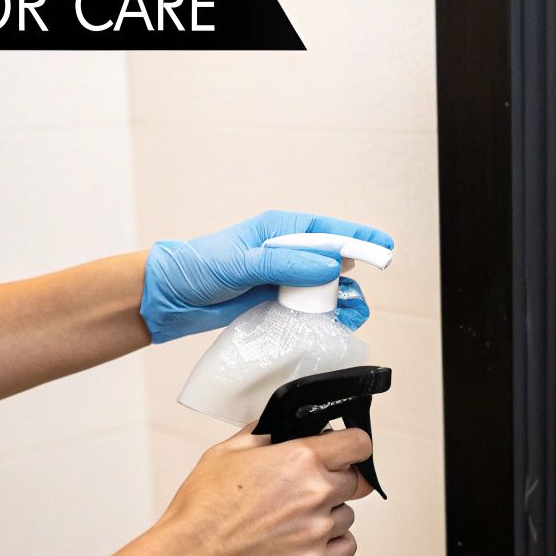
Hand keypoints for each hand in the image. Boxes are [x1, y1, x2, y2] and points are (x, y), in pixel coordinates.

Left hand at [140, 211, 393, 342]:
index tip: (384, 248)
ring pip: (327, 288)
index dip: (358, 239)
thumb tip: (332, 266)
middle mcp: (288, 252)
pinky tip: (331, 325)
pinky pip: (311, 307)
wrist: (170, 298)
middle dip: (353, 278)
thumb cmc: (199, 268)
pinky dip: (324, 316)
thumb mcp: (242, 261)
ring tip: (349, 316)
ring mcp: (284, 278)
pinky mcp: (277, 302)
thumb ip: (286, 263)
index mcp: (281, 230)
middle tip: (357, 299)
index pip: (328, 231)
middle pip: (335, 261)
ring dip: (341, 301)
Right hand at [154, 425, 372, 555]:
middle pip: (355, 482)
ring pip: (348, 516)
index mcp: (301, 459)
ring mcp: (319, 530)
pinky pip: (347, 547)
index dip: (353, 446)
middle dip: (337, 482)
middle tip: (309, 490)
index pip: (358, 444)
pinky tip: (310, 541)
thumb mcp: (225, 453)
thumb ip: (260, 436)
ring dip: (330, 515)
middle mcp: (317, 492)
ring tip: (297, 520)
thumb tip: (276, 431)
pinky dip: (335, 544)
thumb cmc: (202, 508)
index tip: (344, 453)